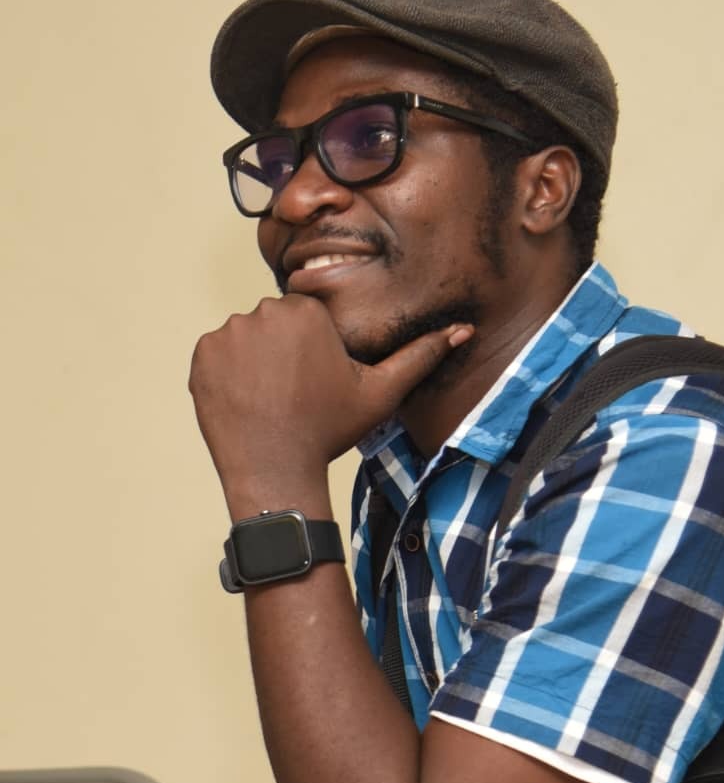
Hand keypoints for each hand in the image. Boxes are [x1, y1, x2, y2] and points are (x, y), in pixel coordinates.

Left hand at [189, 294, 470, 505]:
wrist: (275, 470)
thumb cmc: (329, 430)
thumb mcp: (381, 393)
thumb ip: (420, 355)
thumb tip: (463, 330)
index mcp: (304, 312)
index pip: (307, 318)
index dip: (313, 350)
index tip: (315, 382)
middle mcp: (262, 312)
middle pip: (275, 324)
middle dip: (283, 351)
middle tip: (293, 393)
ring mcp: (226, 334)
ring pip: (246, 338)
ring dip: (255, 360)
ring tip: (269, 397)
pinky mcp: (201, 356)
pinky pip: (218, 354)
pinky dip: (228, 373)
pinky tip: (247, 400)